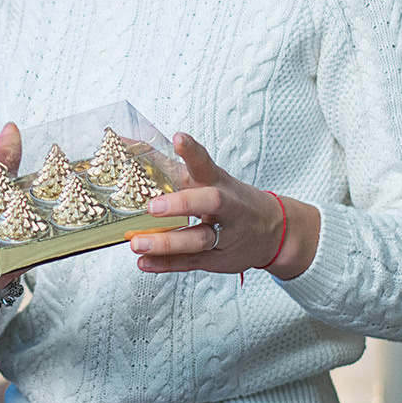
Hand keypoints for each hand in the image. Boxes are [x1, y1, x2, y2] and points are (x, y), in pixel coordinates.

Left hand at [127, 132, 321, 278]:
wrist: (272, 230)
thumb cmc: (231, 200)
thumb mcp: (209, 179)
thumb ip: (173, 168)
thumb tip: (129, 145)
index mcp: (219, 182)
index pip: (206, 163)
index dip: (193, 151)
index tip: (179, 138)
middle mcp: (225, 207)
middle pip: (210, 202)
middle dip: (182, 204)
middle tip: (153, 207)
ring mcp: (223, 235)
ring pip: (198, 239)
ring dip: (167, 242)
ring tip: (137, 243)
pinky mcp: (217, 259)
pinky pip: (191, 262)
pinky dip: (166, 264)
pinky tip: (145, 262)